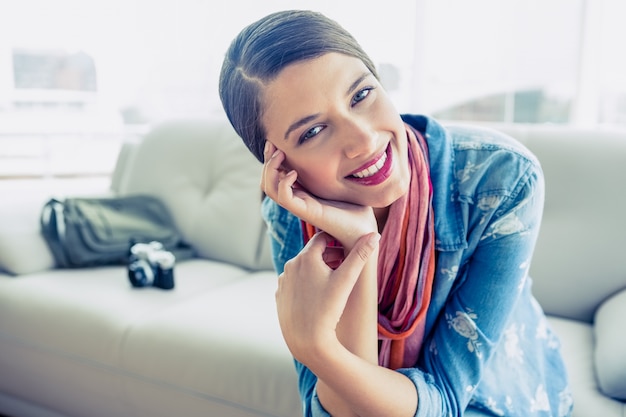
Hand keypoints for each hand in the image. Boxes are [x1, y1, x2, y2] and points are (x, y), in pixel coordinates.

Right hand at [261, 142, 376, 248]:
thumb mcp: (346, 184)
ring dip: (270, 169)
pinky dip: (284, 183)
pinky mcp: (306, 212)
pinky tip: (294, 172)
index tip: (276, 144)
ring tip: (280, 154)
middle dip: (267, 161)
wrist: (365, 233)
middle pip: (268, 182)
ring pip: (271, 189)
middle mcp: (299, 200)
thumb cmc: (358, 211)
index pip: (277, 178)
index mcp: (305, 194)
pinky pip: (284, 198)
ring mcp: (301, 207)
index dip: (272, 160)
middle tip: (271, 144)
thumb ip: (341, 170)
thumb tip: (348, 150)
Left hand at [275, 231, 379, 365]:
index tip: (345, 246)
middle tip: (343, 263)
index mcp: (306, 257)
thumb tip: (375, 234)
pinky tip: (317, 295)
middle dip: (328, 256)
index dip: (336, 240)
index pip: (322, 238)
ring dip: (316, 270)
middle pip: (312, 253)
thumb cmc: (329, 309)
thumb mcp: (347, 280)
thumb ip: (360, 255)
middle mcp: (290, 265)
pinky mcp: (280, 295)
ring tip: (332, 281)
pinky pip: (294, 283)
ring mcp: (283, 281)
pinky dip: (305, 284)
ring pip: (302, 269)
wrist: (307, 340)